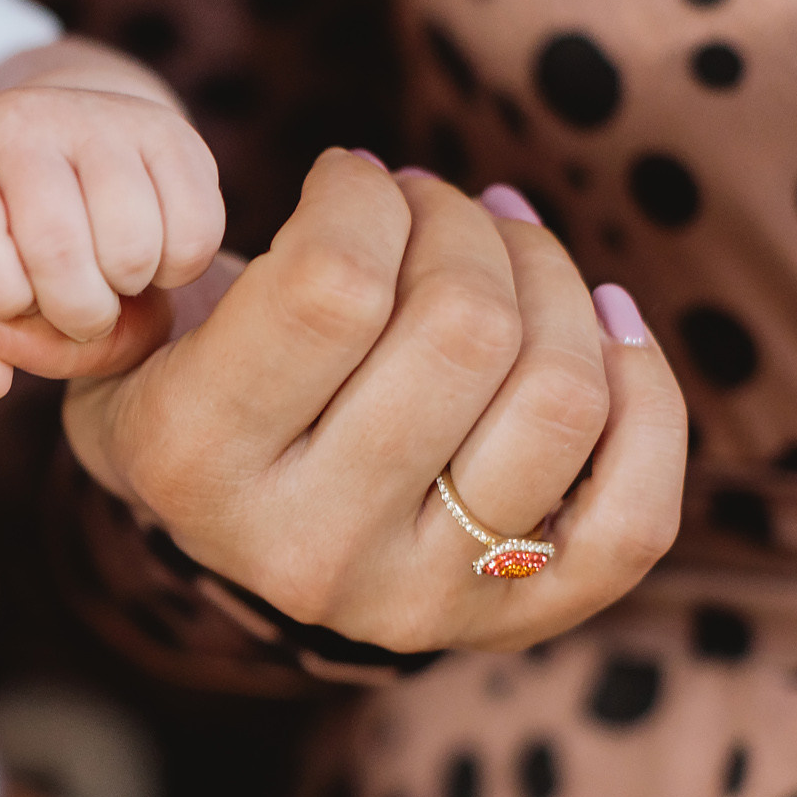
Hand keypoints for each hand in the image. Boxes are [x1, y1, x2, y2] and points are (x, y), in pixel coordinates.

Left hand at [0, 75, 223, 399]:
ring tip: (108, 277)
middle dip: (74, 314)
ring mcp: (100, 118)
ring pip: (132, 246)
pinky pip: (194, 232)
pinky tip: (151, 254)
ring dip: (126, 290)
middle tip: (75, 311)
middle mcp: (21, 120)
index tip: (12, 300)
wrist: (65, 148)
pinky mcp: (169, 131)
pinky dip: (178, 270)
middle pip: (57, 250)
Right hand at [34, 155, 687, 653]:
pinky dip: (645, 394)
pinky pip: (636, 511)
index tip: (353, 174)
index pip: (332, 285)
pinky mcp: (511, 622)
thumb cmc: (201, 371)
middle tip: (431, 202)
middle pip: (463, 330)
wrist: (223, 515)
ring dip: (552, 278)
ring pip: (560, 396)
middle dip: (461, 223)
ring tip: (506, 242)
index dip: (366, 193)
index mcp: (194, 461)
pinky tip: (606, 320)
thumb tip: (365, 182)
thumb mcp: (151, 314)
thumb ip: (204, 249)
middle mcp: (306, 549)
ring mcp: (418, 600)